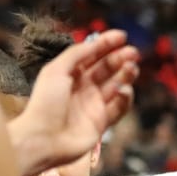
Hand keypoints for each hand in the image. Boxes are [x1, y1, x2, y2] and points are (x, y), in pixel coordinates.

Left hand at [13, 30, 139, 175]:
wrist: (44, 139)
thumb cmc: (45, 103)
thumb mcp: (56, 70)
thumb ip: (76, 54)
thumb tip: (94, 42)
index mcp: (70, 73)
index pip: (93, 54)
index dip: (107, 43)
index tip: (122, 36)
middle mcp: (83, 87)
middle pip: (107, 68)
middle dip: (120, 58)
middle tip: (133, 53)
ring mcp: (93, 105)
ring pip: (116, 85)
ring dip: (126, 75)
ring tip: (132, 68)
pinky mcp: (101, 123)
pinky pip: (118, 108)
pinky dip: (125, 98)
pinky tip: (124, 91)